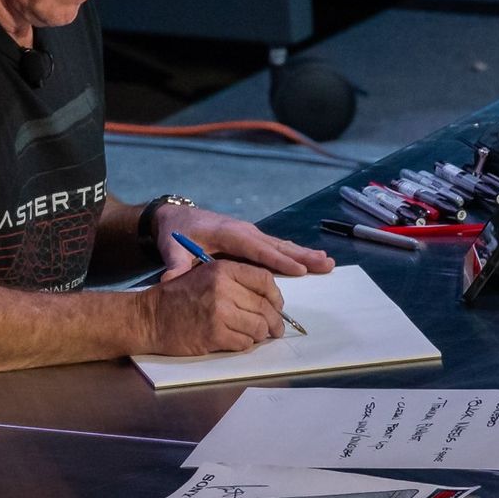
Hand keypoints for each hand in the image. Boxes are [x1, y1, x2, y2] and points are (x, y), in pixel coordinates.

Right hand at [141, 259, 284, 354]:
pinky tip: (234, 341)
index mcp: (222, 269)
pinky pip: (244, 342)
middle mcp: (223, 287)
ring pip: (258, 327)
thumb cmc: (176, 297)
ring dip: (259, 335)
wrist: (148, 318)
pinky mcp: (214, 334)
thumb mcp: (204, 276)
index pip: (264, 280)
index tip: (277, 306)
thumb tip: (267, 299)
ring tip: (253, 336)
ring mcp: (219, 312)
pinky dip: (243, 344)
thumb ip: (234, 282)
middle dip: (273, 322)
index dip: (276, 296)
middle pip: (264, 306)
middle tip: (274, 329)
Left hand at [154, 204, 333, 280]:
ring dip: (304, 254)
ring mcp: (249, 233)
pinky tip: (312, 259)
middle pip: (276, 245)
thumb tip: (171, 280)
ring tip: (327, 262)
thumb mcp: (172, 248)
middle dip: (301, 255)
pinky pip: (276, 246)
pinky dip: (295, 253)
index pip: (256, 248)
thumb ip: (175, 264)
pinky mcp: (251, 238)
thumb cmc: (175, 234)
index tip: (299, 270)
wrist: (175, 218)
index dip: (277, 259)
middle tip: (325, 264)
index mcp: (228, 233)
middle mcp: (243, 231)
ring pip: (280, 245)